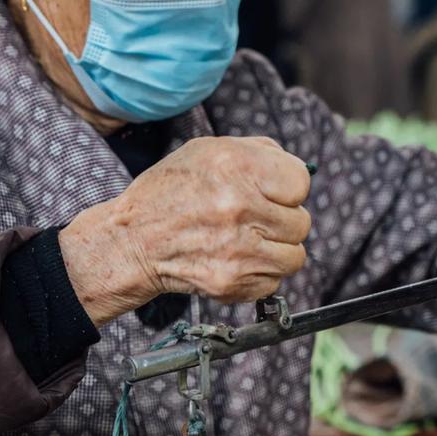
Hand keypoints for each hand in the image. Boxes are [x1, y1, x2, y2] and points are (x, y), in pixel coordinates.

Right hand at [59, 136, 311, 325]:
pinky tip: (237, 261)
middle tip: (256, 222)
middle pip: (301, 223)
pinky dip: (260, 275)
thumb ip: (258, 154)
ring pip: (294, 257)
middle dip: (282, 222)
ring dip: (277, 251)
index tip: (272, 195)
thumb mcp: (208, 152)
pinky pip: (274, 282)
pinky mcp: (233, 283)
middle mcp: (241, 209)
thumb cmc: (170, 193)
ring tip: (250, 243)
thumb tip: (297, 173)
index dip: (288, 190)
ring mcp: (239, 250)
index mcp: (238, 168)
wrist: (134, 242)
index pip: (301, 183)